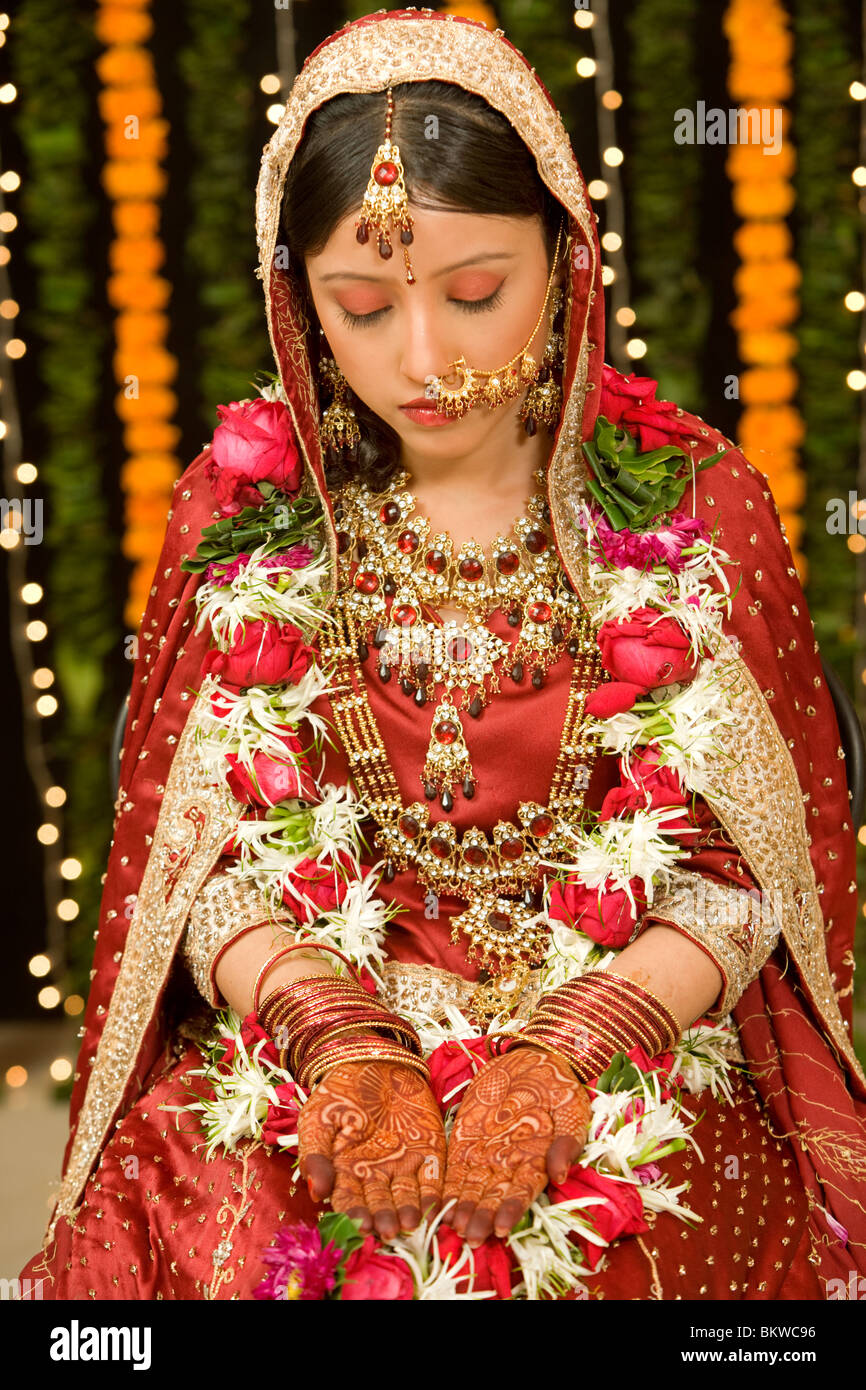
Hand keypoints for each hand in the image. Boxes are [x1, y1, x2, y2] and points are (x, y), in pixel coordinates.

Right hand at [298, 1059, 446, 1241]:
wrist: (374, 1059)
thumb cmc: (340, 1092)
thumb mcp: (319, 1119)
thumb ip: (316, 1155)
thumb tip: (316, 1192)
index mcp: (346, 1172)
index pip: (350, 1201)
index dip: (356, 1214)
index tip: (361, 1225)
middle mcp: (375, 1176)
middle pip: (380, 1205)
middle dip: (385, 1219)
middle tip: (390, 1230)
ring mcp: (403, 1165)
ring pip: (407, 1197)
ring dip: (410, 1211)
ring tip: (412, 1221)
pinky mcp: (428, 1152)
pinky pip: (433, 1178)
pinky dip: (436, 1193)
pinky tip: (437, 1206)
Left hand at [443, 1046, 590, 1247]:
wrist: (531, 1060)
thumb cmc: (558, 1088)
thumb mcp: (570, 1110)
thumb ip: (566, 1142)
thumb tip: (559, 1174)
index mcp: (536, 1162)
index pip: (523, 1193)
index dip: (512, 1210)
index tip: (502, 1228)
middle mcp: (509, 1165)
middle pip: (494, 1197)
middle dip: (483, 1218)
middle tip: (472, 1237)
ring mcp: (486, 1155)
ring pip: (472, 1188)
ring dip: (463, 1208)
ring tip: (454, 1226)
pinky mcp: (466, 1142)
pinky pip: (454, 1169)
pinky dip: (447, 1187)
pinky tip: (439, 1204)